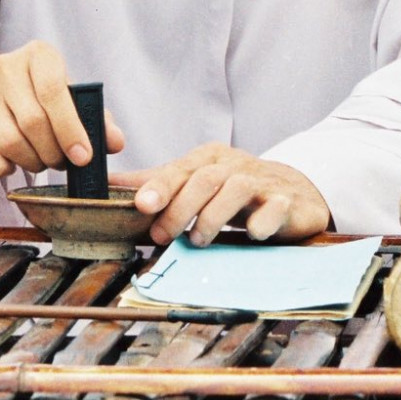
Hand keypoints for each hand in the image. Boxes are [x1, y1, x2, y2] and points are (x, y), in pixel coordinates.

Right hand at [0, 40, 122, 178]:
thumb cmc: (36, 94)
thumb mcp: (67, 95)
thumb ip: (94, 117)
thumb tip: (115, 143)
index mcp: (38, 55)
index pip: (54, 91)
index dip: (71, 129)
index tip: (83, 157)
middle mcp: (4, 68)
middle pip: (33, 122)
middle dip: (53, 152)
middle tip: (62, 162)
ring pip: (10, 141)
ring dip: (32, 162)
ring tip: (41, 161)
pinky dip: (2, 168)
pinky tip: (12, 164)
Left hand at [116, 144, 330, 246]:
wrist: (292, 191)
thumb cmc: (232, 189)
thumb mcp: (193, 181)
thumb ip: (154, 182)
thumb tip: (108, 183)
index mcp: (209, 159)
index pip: (180, 169)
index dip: (160, 186)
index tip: (141, 204)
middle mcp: (234, 166)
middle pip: (204, 179)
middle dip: (179, 208)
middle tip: (161, 235)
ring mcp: (262, 183)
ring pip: (236, 189)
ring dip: (212, 217)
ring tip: (198, 240)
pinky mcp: (286, 203)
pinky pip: (276, 208)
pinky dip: (263, 221)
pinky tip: (252, 233)